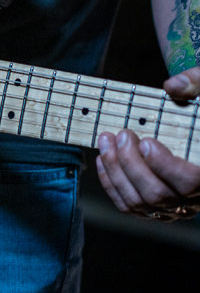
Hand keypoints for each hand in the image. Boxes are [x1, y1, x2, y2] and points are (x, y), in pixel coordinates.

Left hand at [96, 67, 199, 220]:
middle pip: (158, 194)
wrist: (195, 129)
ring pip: (140, 202)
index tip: (147, 142)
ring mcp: (173, 207)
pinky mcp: (154, 208)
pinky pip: (129, 205)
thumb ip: (196, 84)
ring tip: (105, 140)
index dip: (166, 165)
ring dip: (116, 170)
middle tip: (121, 134)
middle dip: (132, 164)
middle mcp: (195, 198)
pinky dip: (111, 183)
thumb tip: (173, 86)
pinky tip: (103, 159)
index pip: (191, 181)